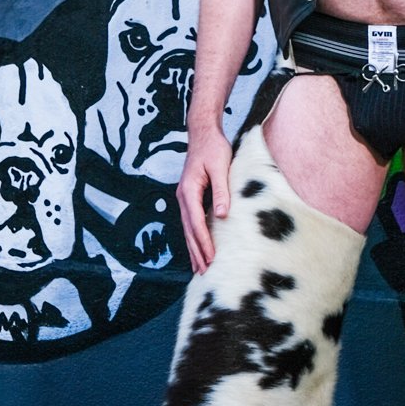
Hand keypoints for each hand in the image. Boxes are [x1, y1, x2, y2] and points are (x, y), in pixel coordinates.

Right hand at [178, 125, 232, 273]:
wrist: (202, 133)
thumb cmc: (213, 148)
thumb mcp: (221, 167)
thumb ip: (221, 191)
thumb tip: (222, 215)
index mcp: (189, 190)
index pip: (196, 222)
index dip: (203, 241)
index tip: (211, 258)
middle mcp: (183, 196)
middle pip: (189, 230)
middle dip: (196, 251)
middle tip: (204, 272)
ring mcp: (184, 197)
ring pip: (187, 228)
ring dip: (193, 248)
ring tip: (199, 268)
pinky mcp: (190, 196)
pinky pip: (191, 221)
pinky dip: (194, 237)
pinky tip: (198, 247)